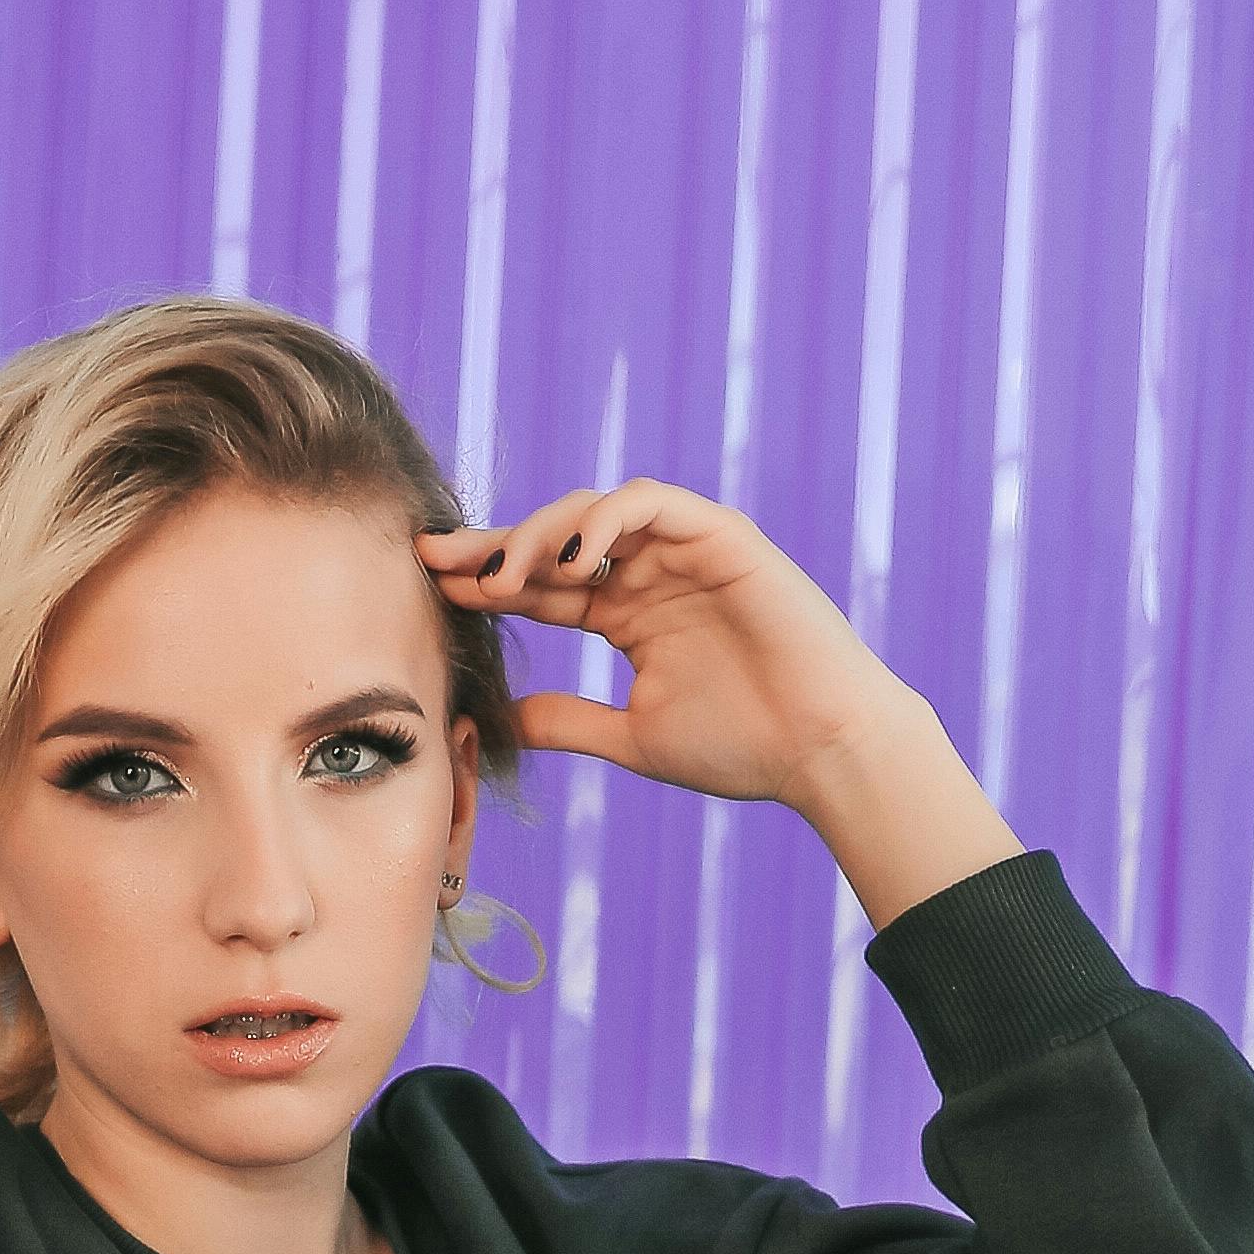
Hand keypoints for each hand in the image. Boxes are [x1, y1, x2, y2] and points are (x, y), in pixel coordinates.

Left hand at [423, 484, 1016, 930]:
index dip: (486, 583)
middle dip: (492, 545)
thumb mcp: (633, 736)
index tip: (431, 587)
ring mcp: (683, 552)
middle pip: (554, 540)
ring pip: (592, 512)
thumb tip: (504, 719)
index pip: (541, 586)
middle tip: (437, 560)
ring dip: (541, 533)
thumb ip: (569, 720)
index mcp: (629, 616)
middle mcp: (650, 575)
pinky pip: (650, 503)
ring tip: (507, 576)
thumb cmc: (744, 749)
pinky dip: (606, 519)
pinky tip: (574, 559)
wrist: (822, 750)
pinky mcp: (719, 536)